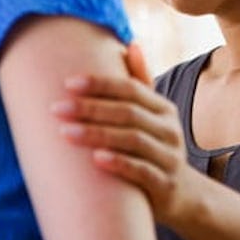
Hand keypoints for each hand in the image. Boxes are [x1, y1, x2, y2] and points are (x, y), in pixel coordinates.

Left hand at [50, 44, 195, 224]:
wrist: (184, 196)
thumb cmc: (156, 150)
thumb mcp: (154, 117)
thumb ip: (141, 83)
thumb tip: (131, 44)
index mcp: (163, 109)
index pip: (131, 89)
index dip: (101, 85)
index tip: (68, 83)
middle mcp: (169, 129)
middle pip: (128, 113)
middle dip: (90, 108)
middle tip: (56, 108)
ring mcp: (169, 157)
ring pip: (133, 140)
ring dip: (97, 134)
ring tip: (65, 133)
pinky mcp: (165, 184)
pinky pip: (141, 171)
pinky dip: (119, 163)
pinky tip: (96, 159)